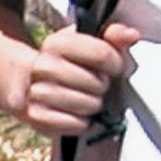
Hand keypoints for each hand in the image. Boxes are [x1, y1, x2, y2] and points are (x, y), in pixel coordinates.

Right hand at [19, 19, 136, 136]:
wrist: (28, 84)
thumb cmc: (68, 63)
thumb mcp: (88, 42)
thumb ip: (113, 36)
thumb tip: (131, 35)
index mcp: (57, 43)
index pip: (102, 54)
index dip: (116, 63)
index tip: (114, 67)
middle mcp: (43, 67)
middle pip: (97, 83)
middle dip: (102, 85)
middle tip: (95, 84)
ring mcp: (37, 93)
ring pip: (89, 106)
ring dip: (93, 104)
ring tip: (85, 97)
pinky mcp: (37, 118)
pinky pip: (78, 125)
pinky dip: (83, 122)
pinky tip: (77, 113)